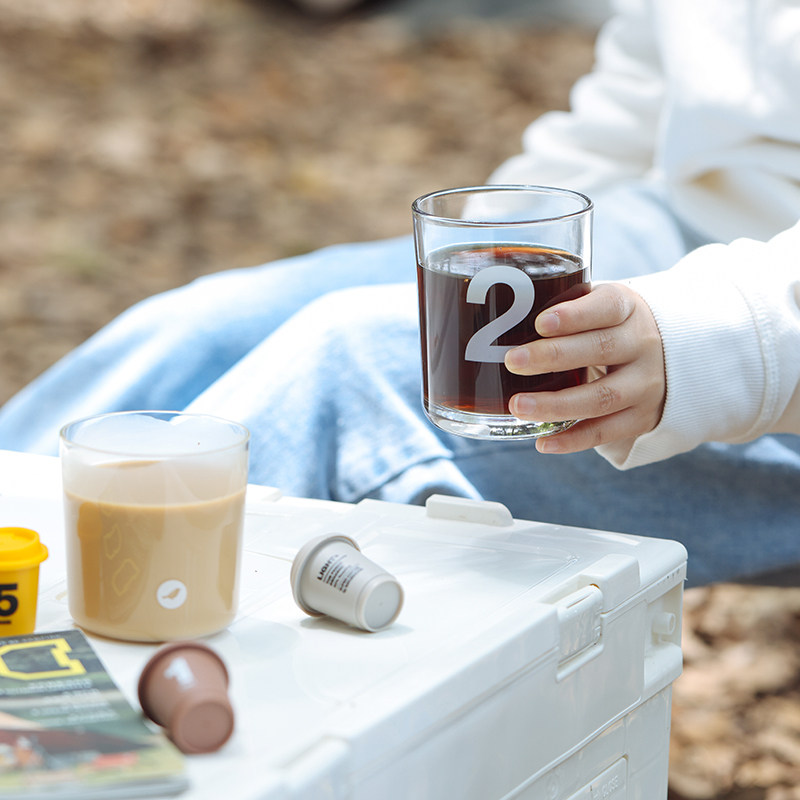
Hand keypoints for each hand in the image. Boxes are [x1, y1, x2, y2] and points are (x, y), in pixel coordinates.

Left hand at [504, 282, 665, 453]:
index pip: (606, 308)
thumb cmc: (608, 327)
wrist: (664, 357)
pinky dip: (573, 440)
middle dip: (553, 356)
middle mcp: (642, 345)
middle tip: (513, 361)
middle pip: (600, 350)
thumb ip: (563, 309)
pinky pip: (606, 432)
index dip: (574, 316)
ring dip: (557, 404)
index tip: (539, 322)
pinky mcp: (641, 417)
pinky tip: (543, 442)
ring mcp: (645, 384)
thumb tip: (499, 314)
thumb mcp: (597, 306)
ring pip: (602, 397)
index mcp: (628, 309)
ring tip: (518, 405)